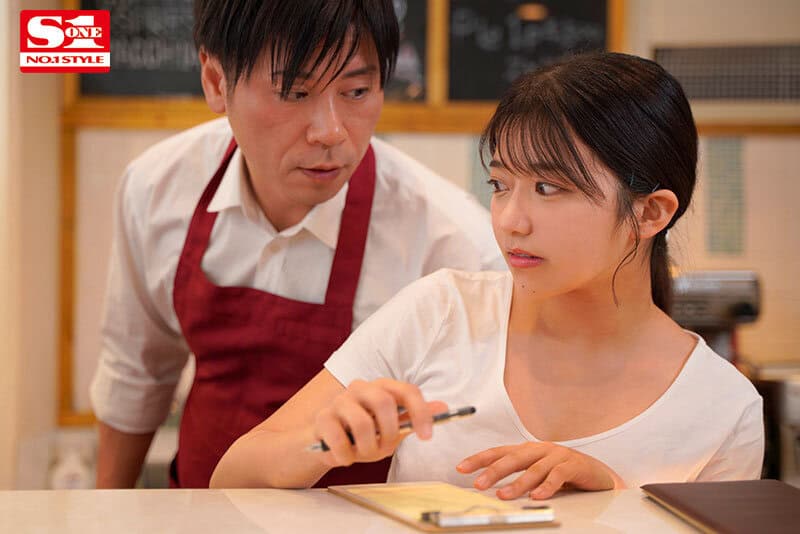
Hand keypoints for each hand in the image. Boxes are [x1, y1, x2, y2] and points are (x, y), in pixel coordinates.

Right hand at [313, 378, 446, 467]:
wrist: (325, 443)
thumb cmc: (361, 435)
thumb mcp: (390, 429)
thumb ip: (412, 418)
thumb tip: (442, 407)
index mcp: (382, 388)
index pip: (407, 390)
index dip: (420, 413)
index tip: (426, 437)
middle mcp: (360, 387)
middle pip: (384, 401)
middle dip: (389, 432)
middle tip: (385, 448)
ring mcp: (339, 401)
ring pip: (362, 423)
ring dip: (367, 448)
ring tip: (363, 454)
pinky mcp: (322, 418)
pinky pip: (339, 439)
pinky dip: (346, 455)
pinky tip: (345, 457)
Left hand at [456, 442, 624, 499]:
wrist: (598, 474)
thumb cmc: (564, 473)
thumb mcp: (536, 472)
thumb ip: (517, 475)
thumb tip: (491, 487)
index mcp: (528, 450)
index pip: (499, 452)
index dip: (479, 459)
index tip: (461, 467)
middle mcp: (540, 449)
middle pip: (513, 458)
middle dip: (494, 471)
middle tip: (479, 483)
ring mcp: (557, 455)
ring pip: (534, 469)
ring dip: (517, 483)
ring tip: (504, 495)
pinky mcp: (574, 465)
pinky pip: (558, 476)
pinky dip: (547, 486)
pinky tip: (537, 496)